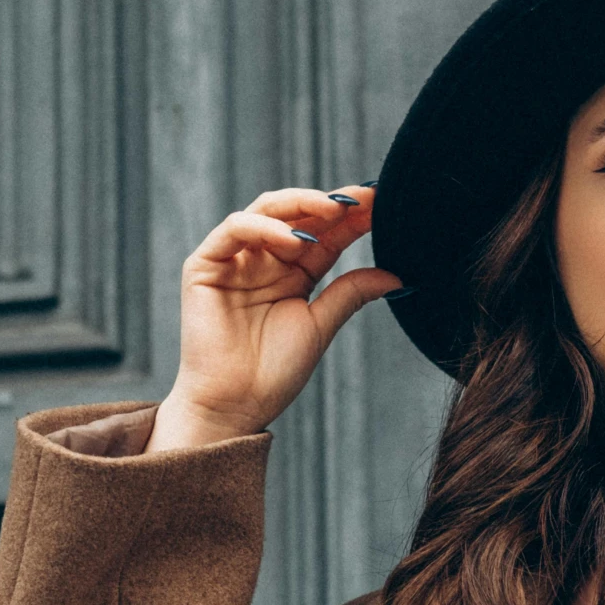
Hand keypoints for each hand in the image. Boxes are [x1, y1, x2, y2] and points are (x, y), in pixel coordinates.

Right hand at [147, 185, 400, 450]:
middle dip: (330, 202)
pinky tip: (291, 239)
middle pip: (298, 215)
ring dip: (299, 207)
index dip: (352, 217)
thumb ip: (351, 294)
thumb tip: (398, 276)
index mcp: (294, 272)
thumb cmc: (274, 372)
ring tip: (331, 214)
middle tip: (362, 198)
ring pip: (265, 211)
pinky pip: (234, 230)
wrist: (235, 405)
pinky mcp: (205, 265)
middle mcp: (265, 259)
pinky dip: (263, 227)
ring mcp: (234, 259)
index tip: (382, 204)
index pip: (326, 233)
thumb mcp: (320, 326)